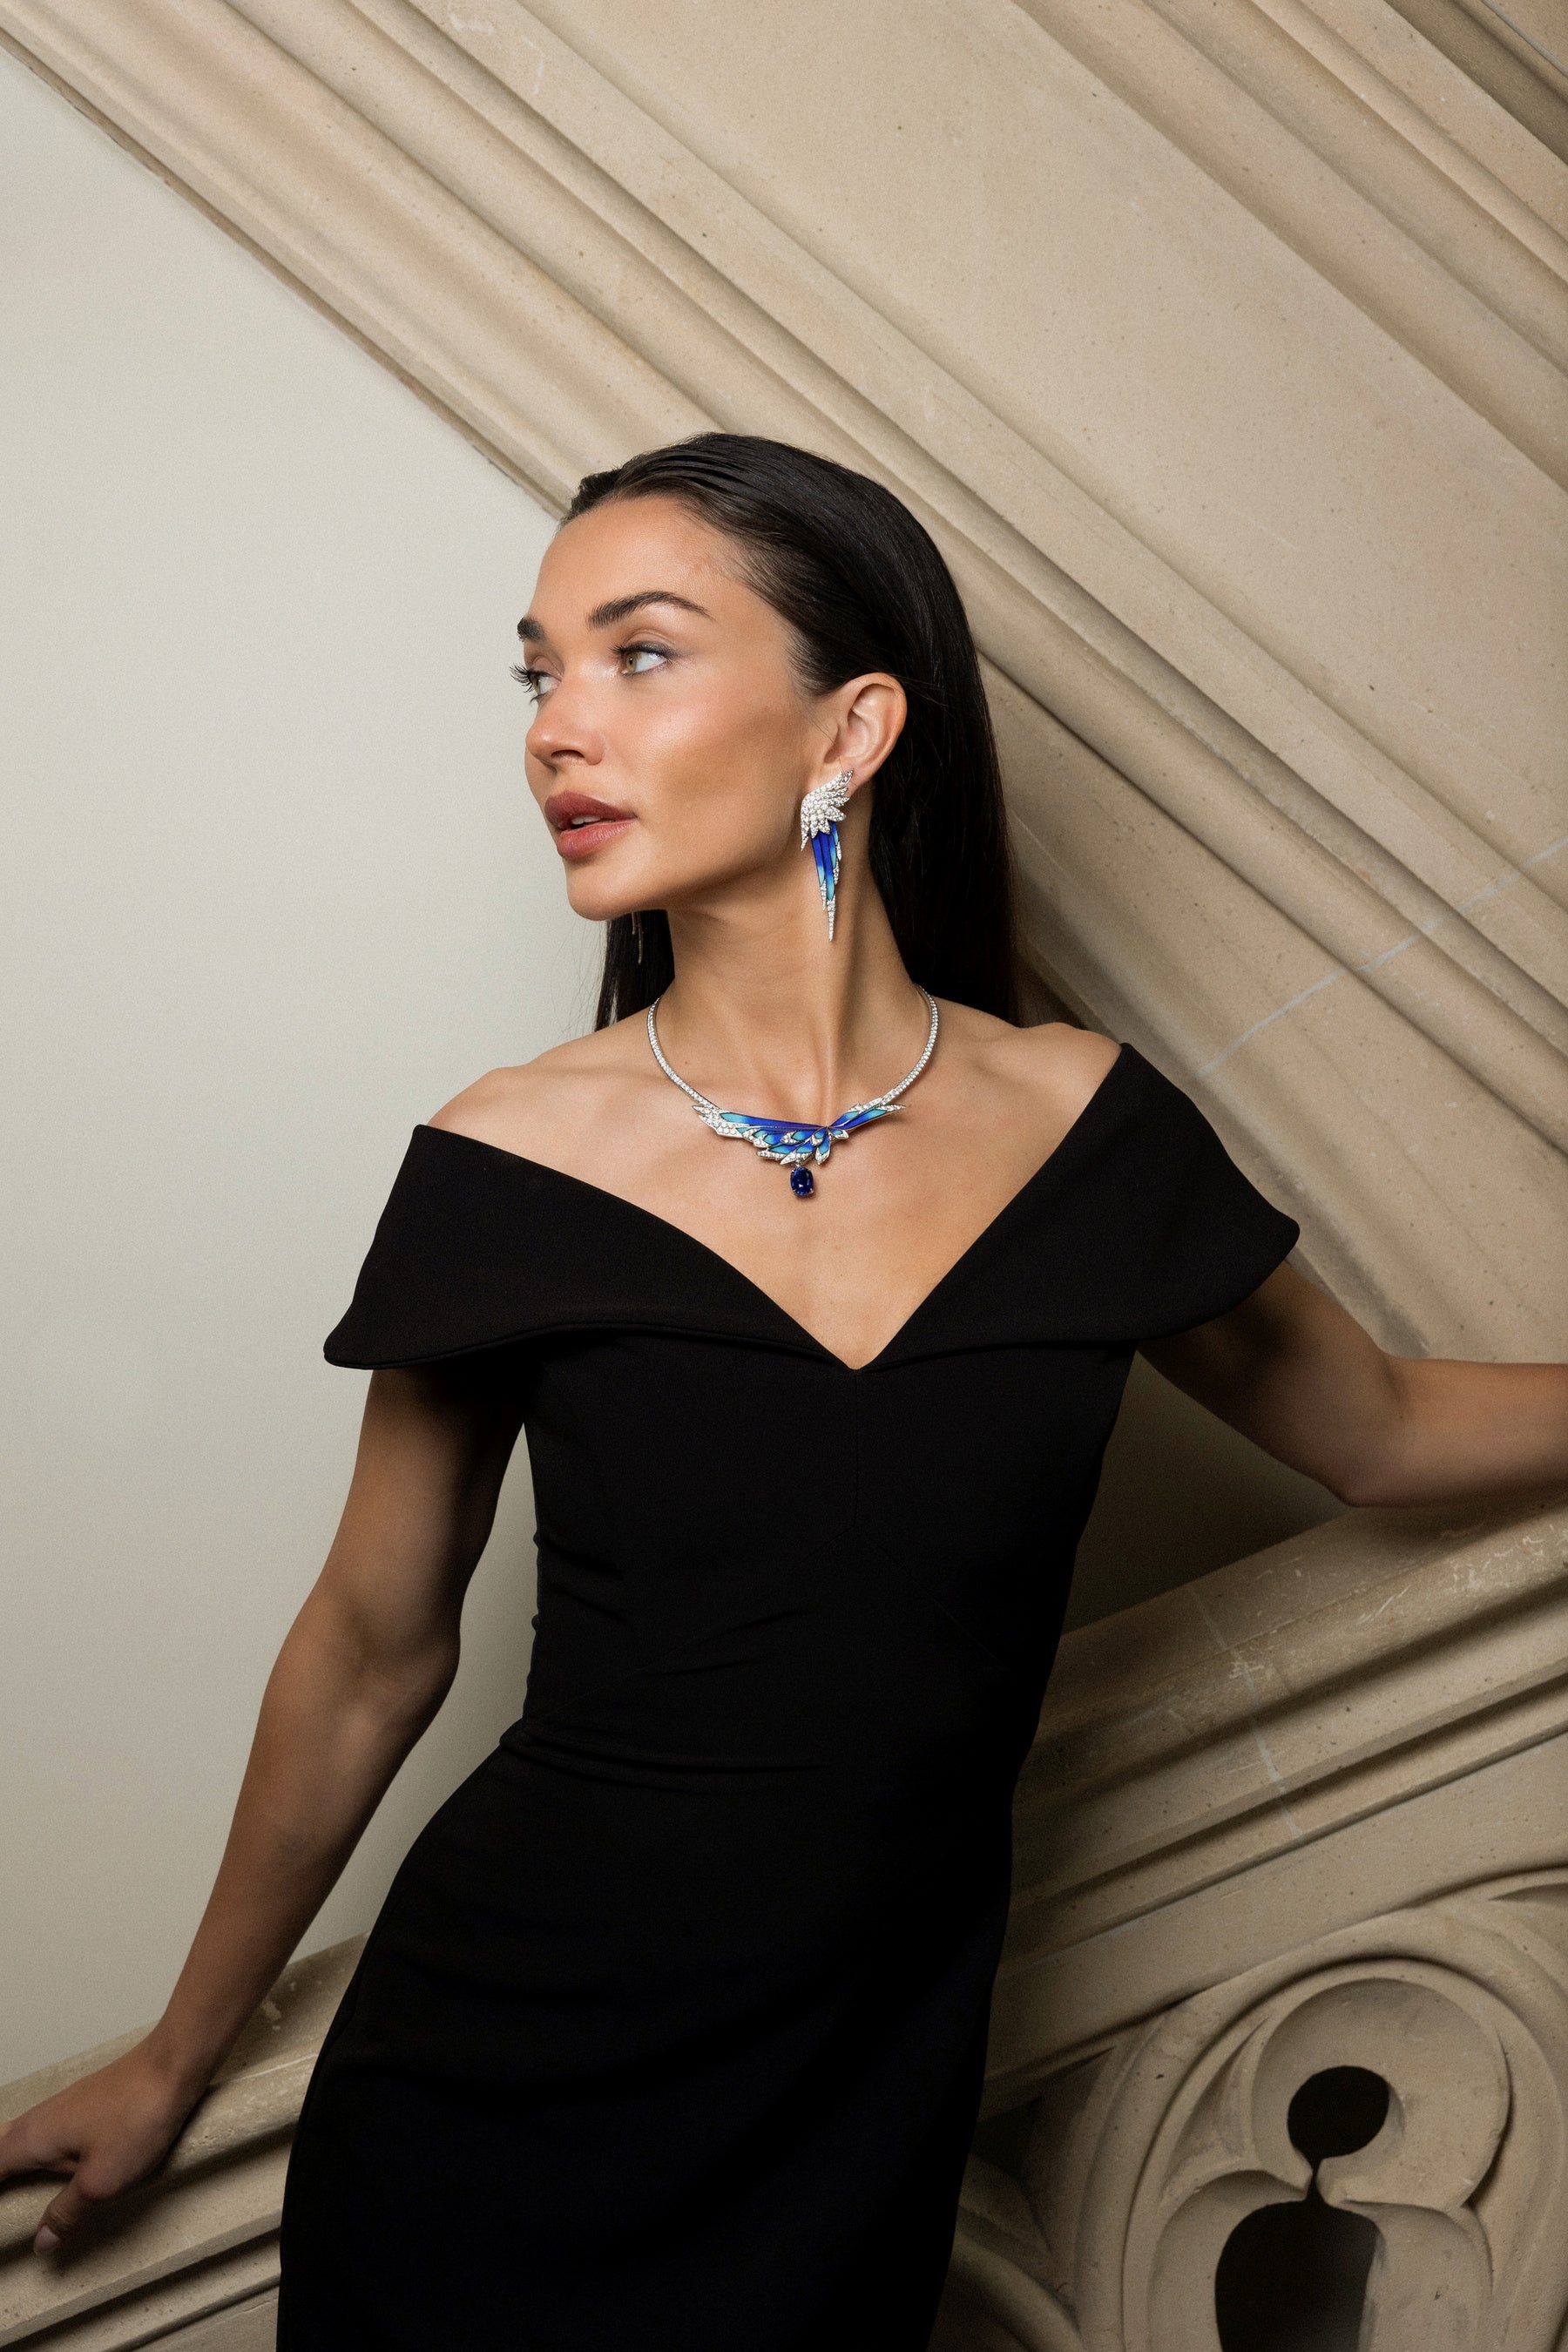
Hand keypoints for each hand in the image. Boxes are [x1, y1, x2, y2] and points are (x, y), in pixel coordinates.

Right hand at [0, 2040, 204, 2254]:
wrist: (172, 2066)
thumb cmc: (137, 2119)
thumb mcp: (100, 2182)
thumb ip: (66, 2213)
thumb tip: (40, 2242)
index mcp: (31, 2140)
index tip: (3, 2218)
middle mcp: (38, 2120)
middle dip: (0, 2175)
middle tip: (7, 2201)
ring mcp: (60, 2108)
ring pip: (15, 2136)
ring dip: (7, 2158)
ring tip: (13, 2185)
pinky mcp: (82, 2105)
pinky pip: (39, 2130)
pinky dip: (29, 2148)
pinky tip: (44, 2158)